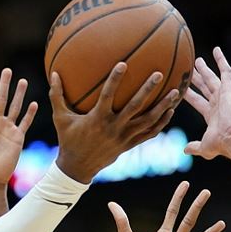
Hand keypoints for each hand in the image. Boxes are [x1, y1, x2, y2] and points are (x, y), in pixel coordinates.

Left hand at [0, 68, 37, 187]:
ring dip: (19, 95)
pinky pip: (24, 123)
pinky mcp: (17, 138)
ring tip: (23, 81)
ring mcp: (7, 129)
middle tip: (8, 70)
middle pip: (1, 99)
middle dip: (4, 85)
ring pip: (14, 107)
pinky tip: (34, 103)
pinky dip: (29, 114)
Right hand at [50, 63, 178, 182]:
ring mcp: (123, 137)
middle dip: (147, 90)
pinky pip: (148, 134)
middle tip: (159, 74)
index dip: (115, 79)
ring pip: (147, 121)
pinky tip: (170, 112)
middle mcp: (113, 127)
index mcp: (97, 118)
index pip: (108, 95)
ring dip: (162, 107)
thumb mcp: (60, 118)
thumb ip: (57, 95)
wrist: (77, 168)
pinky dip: (160, 123)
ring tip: (176, 93)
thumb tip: (53, 73)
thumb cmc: (67, 139)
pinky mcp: (129, 145)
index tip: (124, 63)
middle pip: (135, 107)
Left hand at [183, 47, 230, 160]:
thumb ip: (194, 146)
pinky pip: (225, 71)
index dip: (189, 95)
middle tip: (190, 69)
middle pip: (204, 87)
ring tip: (197, 59)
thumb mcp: (203, 146)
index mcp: (211, 115)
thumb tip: (185, 150)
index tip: (181, 89)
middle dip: (197, 78)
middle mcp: (217, 103)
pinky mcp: (229, 89)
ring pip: (211, 78)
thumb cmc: (220, 144)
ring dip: (205, 68)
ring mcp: (223, 95)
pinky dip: (221, 60)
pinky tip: (216, 50)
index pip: (197, 101)